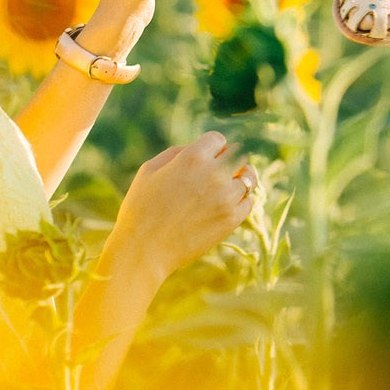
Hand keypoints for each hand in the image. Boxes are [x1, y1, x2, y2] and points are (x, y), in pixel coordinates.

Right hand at [109, 131, 257, 283]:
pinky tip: (229, 203)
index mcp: (192, 157)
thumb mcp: (149, 170)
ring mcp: (226, 197)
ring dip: (239, 178)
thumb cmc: (140, 209)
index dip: (212, 148)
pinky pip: (249, 201)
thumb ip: (176, 152)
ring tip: (229, 185)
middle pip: (238, 155)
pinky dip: (241, 200)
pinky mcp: (231, 219)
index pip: (218, 139)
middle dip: (228, 160)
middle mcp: (214, 173)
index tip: (207, 157)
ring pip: (248, 177)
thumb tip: (196, 148)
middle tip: (221, 170)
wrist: (143, 250)